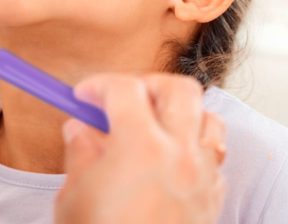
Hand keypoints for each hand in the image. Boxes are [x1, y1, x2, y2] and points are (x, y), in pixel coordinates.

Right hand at [55, 74, 226, 223]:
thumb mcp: (74, 197)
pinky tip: (168, 162)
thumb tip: (81, 130)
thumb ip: (80, 153)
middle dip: (147, 85)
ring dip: (179, 114)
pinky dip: (193, 147)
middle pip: (178, 89)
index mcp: (141, 147)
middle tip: (122, 99)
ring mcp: (202, 177)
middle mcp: (180, 155)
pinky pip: (213, 157)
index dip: (99, 85)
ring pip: (207, 119)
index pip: (124, 89)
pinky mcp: (212, 200)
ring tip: (151, 127)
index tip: (84, 95)